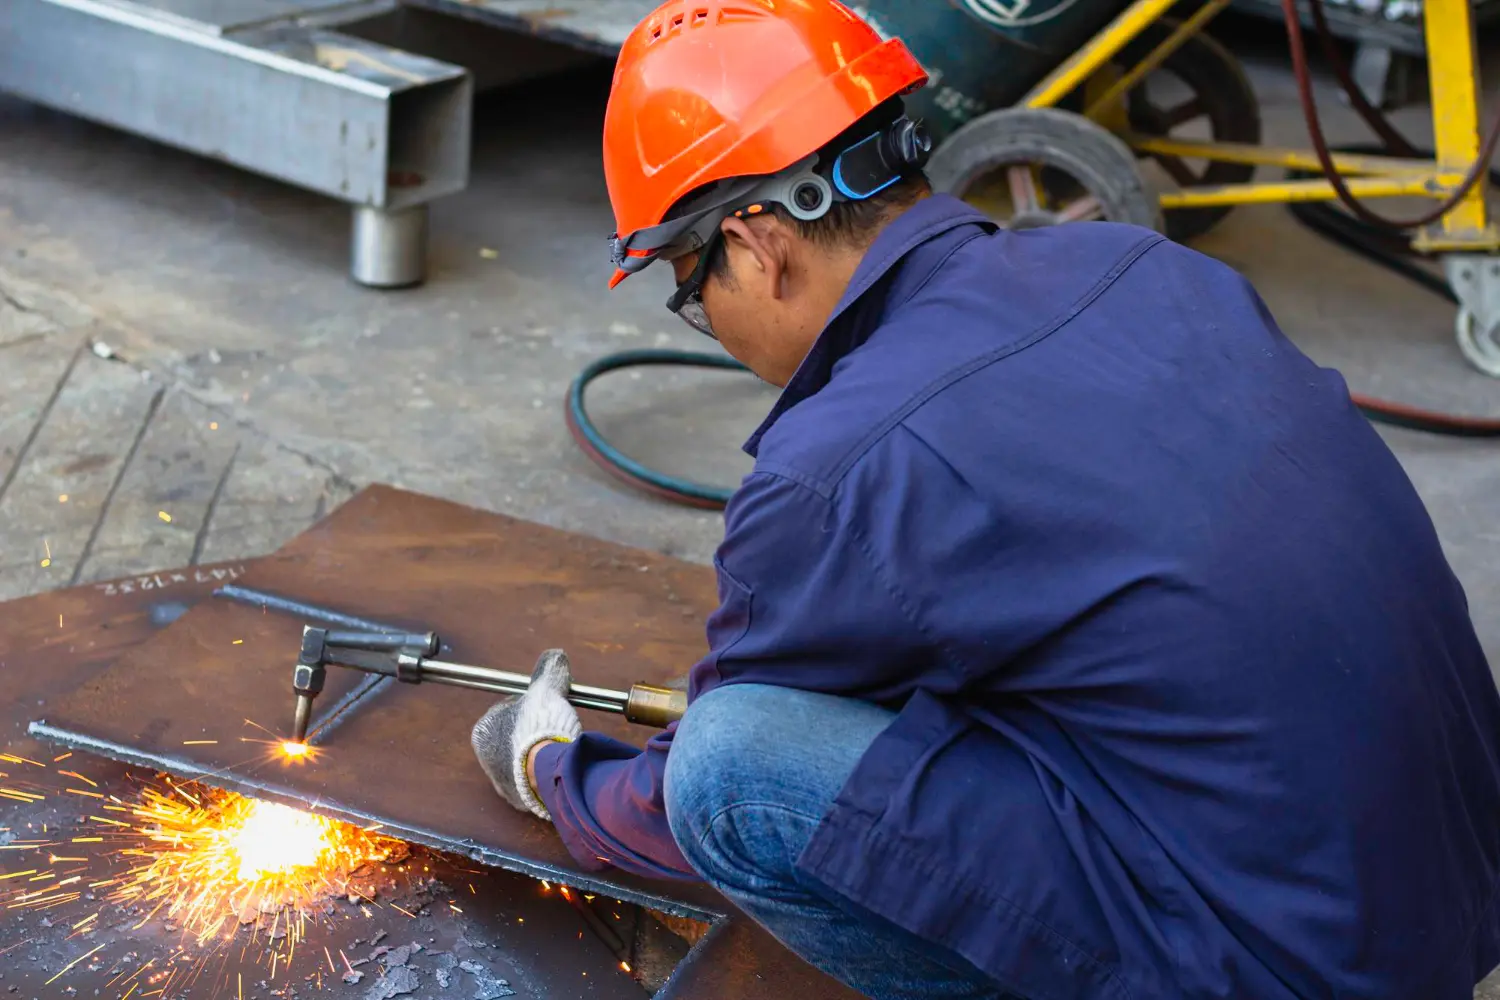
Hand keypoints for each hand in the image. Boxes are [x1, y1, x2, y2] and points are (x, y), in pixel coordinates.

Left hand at [471, 649, 582, 819]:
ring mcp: (500, 781)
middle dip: (530, 733)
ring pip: (521, 761)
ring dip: (536, 755)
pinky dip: (541, 774)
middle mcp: (484, 758)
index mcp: (483, 730)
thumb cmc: (539, 728)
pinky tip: (555, 767)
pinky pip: (531, 781)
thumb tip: (555, 655)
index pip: (507, 712)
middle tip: (552, 728)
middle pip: (512, 738)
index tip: (545, 709)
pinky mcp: (517, 799)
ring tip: (557, 748)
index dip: (529, 708)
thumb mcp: (544, 691)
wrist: (547, 770)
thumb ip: (547, 672)